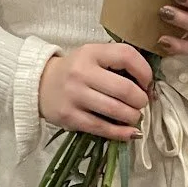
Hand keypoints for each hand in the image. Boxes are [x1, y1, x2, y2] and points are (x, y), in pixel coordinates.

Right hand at [39, 43, 153, 140]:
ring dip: (133, 116)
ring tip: (134, 116)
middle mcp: (81, 73)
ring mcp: (75, 96)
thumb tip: (148, 86)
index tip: (147, 83)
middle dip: (140, 100)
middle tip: (141, 103)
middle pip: (124, 89)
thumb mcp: (93, 56)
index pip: (127, 56)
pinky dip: (120, 133)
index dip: (144, 71)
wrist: (39, 84)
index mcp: (91, 53)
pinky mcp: (70, 117)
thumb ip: (117, 63)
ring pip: (115, 110)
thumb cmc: (75, 70)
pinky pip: (102, 128)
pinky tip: (130, 133)